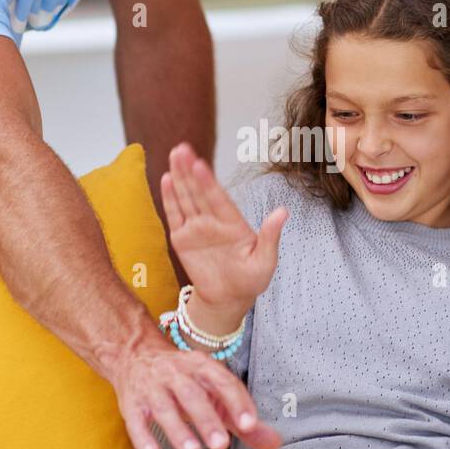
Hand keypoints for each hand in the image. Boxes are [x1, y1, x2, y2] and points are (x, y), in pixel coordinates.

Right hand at [111, 332, 282, 448]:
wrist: (136, 354)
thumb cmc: (183, 379)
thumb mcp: (215, 392)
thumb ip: (242, 419)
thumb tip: (274, 443)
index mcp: (202, 367)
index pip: (223, 382)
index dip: (237, 402)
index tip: (249, 424)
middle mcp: (177, 374)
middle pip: (193, 395)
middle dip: (207, 420)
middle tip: (221, 445)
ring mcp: (152, 388)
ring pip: (165, 408)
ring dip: (178, 430)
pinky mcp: (131, 403)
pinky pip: (135, 420)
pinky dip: (143, 438)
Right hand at [161, 143, 287, 309]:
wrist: (228, 300)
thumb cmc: (250, 280)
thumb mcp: (265, 261)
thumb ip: (270, 236)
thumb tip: (283, 211)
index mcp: (233, 223)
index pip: (218, 198)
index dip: (209, 182)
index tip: (201, 164)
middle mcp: (213, 220)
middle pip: (199, 192)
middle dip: (190, 170)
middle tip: (183, 149)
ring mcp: (196, 228)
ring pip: (185, 198)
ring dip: (179, 177)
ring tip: (174, 155)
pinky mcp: (181, 239)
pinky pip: (174, 215)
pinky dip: (169, 198)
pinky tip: (166, 179)